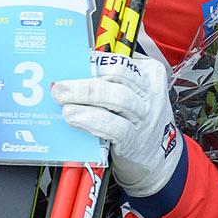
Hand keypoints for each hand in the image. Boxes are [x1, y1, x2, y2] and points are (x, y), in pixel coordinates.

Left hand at [53, 52, 182, 196]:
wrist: (157, 157)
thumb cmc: (136, 118)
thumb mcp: (131, 93)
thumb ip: (107, 80)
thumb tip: (70, 72)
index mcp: (149, 73)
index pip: (118, 60)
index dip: (90, 61)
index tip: (70, 64)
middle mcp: (150, 93)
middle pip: (118, 75)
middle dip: (85, 79)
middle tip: (60, 86)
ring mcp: (145, 116)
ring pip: (118, 97)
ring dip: (85, 96)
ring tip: (63, 100)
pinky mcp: (135, 140)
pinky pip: (114, 126)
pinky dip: (90, 120)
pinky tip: (74, 118)